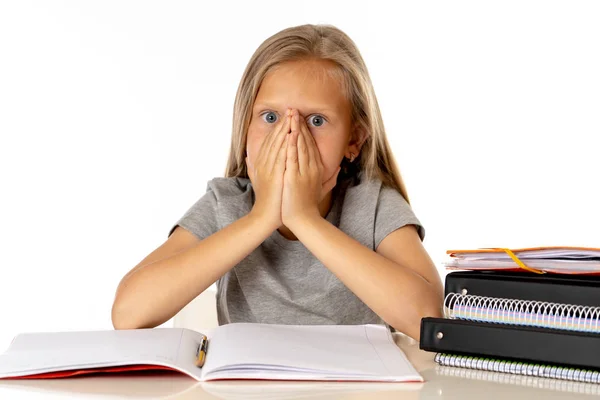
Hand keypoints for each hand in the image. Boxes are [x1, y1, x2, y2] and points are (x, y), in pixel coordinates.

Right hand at [246, 110, 291, 229]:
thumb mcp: (257, 180)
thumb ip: (252, 167)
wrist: (265, 216)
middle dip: (283, 122)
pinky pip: (281, 155)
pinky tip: (292, 134)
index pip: (270, 140)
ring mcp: (268, 168)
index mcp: (260, 163)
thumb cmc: (265, 200)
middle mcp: (263, 163)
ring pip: (278, 143)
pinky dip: (286, 144)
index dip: (278, 127)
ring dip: (285, 128)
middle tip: (291, 109)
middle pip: (274, 138)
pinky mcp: (275, 175)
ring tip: (292, 116)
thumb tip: (247, 157)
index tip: (286, 116)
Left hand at [281, 109, 340, 227]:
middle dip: (299, 124)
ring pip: (299, 146)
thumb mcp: (322, 189)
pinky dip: (291, 144)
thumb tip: (339, 170)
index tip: (299, 119)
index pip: (310, 145)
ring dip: (295, 129)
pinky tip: (288, 133)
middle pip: (305, 142)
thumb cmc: (309, 206)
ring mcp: (303, 171)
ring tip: (290, 115)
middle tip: (294, 109)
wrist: (304, 219)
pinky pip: (292, 157)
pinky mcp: (294, 177)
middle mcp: (312, 167)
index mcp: (316, 169)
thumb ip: (331, 178)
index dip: (305, 131)